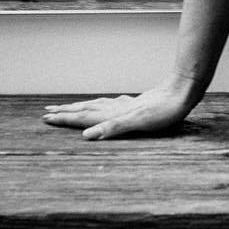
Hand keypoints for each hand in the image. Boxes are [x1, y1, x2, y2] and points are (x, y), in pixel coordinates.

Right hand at [42, 81, 195, 139]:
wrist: (182, 92)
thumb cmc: (164, 111)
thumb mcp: (138, 123)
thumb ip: (112, 128)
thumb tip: (86, 136)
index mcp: (113, 114)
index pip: (83, 117)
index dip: (64, 118)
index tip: (45, 118)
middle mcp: (116, 108)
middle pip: (86, 109)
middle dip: (66, 111)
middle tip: (47, 111)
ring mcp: (126, 105)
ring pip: (96, 105)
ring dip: (80, 107)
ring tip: (68, 107)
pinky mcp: (136, 104)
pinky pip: (110, 105)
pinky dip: (100, 105)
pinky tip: (107, 104)